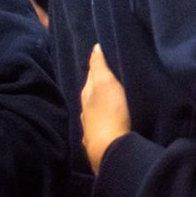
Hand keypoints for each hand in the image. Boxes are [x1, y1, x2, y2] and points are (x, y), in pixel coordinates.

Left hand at [80, 44, 130, 175]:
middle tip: (110, 75)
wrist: (109, 149)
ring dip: (99, 102)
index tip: (104, 57)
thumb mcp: (106, 84)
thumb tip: (94, 47)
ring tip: (110, 97)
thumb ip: (99, 67)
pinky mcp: (97, 140)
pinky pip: (98, 124)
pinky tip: (106, 120)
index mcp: (87, 94)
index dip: (97, 65)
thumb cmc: (110, 112)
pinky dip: (102, 118)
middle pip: (90, 92)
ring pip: (92, 109)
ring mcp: (89, 126)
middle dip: (97, 84)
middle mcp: (84, 109)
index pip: (90, 74)